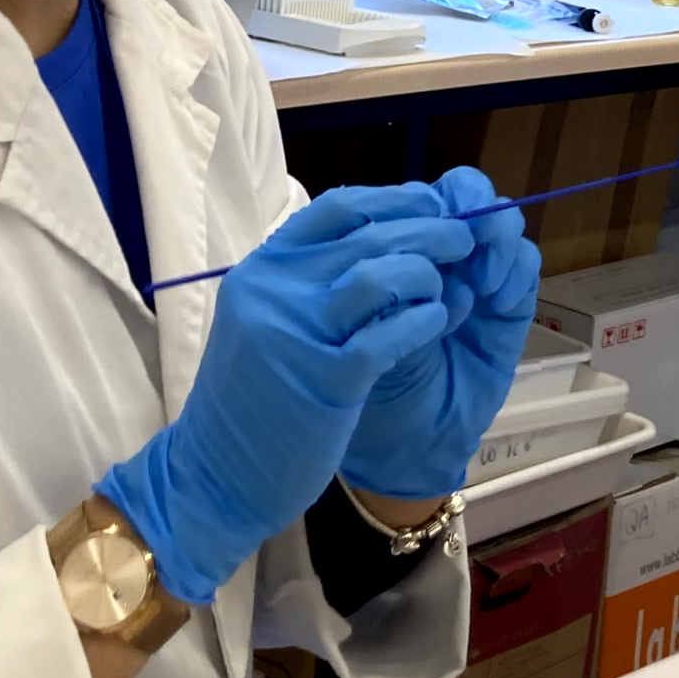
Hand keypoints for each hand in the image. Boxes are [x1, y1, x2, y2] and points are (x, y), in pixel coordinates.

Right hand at [98, 190, 464, 604]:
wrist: (213, 477)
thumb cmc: (250, 400)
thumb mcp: (268, 321)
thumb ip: (313, 280)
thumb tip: (390, 237)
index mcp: (265, 268)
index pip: (341, 207)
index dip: (397, 200)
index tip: (433, 206)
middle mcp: (276, 290)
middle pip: (372, 235)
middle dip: (430, 231)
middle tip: (466, 240)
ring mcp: (297, 333)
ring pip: (383, 275)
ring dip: (429, 275)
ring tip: (453, 287)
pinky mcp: (325, 381)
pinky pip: (389, 334)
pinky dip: (425, 320)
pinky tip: (439, 323)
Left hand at [342, 166, 543, 499]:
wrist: (403, 447)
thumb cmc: (364, 385)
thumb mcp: (359, 325)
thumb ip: (384, 276)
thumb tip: (413, 236)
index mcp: (392, 251)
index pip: (412, 196)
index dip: (418, 200)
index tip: (411, 228)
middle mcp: (438, 256)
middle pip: (465, 194)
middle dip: (467, 204)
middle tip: (460, 239)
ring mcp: (478, 277)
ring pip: (501, 222)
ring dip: (494, 237)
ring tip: (479, 277)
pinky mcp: (511, 305)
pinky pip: (526, 264)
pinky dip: (514, 269)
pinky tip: (493, 298)